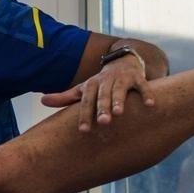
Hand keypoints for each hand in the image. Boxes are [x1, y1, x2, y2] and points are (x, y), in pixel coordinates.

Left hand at [41, 55, 155, 131]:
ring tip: (120, 113)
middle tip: (103, 123)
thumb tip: (42, 100)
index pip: (85, 102)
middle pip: (102, 96)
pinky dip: (147, 94)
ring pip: (120, 90)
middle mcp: (105, 81)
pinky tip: (151, 105)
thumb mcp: (83, 89)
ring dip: (120, 101)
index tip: (83, 131)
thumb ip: (65, 97)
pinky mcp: (137, 77)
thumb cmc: (100, 83)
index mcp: (90, 86)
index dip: (84, 116)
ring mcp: (122, 79)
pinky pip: (143, 86)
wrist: (122, 61)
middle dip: (102, 108)